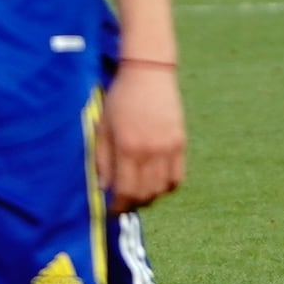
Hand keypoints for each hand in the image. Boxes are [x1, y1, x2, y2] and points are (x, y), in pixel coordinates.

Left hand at [99, 63, 186, 211]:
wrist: (149, 73)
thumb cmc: (120, 99)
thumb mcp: (103, 128)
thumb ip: (102, 160)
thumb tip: (103, 188)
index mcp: (127, 147)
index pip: (126, 191)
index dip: (118, 206)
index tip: (112, 210)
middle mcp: (150, 151)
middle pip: (146, 194)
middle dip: (133, 204)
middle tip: (124, 204)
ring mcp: (169, 148)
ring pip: (163, 189)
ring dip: (151, 197)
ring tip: (140, 193)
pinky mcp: (181, 143)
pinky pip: (178, 177)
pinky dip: (167, 186)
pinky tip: (157, 182)